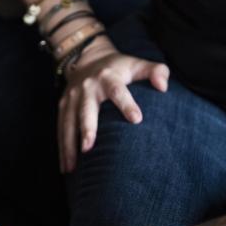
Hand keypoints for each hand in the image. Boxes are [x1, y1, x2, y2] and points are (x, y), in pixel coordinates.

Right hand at [59, 37, 168, 172]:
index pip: (118, 91)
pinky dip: (62, 148)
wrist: (87, 57)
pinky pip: (61, 128)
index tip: (137, 119)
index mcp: (108, 77)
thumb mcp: (137, 64)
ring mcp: (72, 97)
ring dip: (69, 145)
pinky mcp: (63, 106)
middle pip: (86, 109)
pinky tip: (65, 167)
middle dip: (86, 128)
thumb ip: (155, 71)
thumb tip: (163, 86)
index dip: (127, 104)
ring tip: (72, 167)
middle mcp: (88, 87)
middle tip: (88, 147)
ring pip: (69, 122)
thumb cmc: (119, 67)